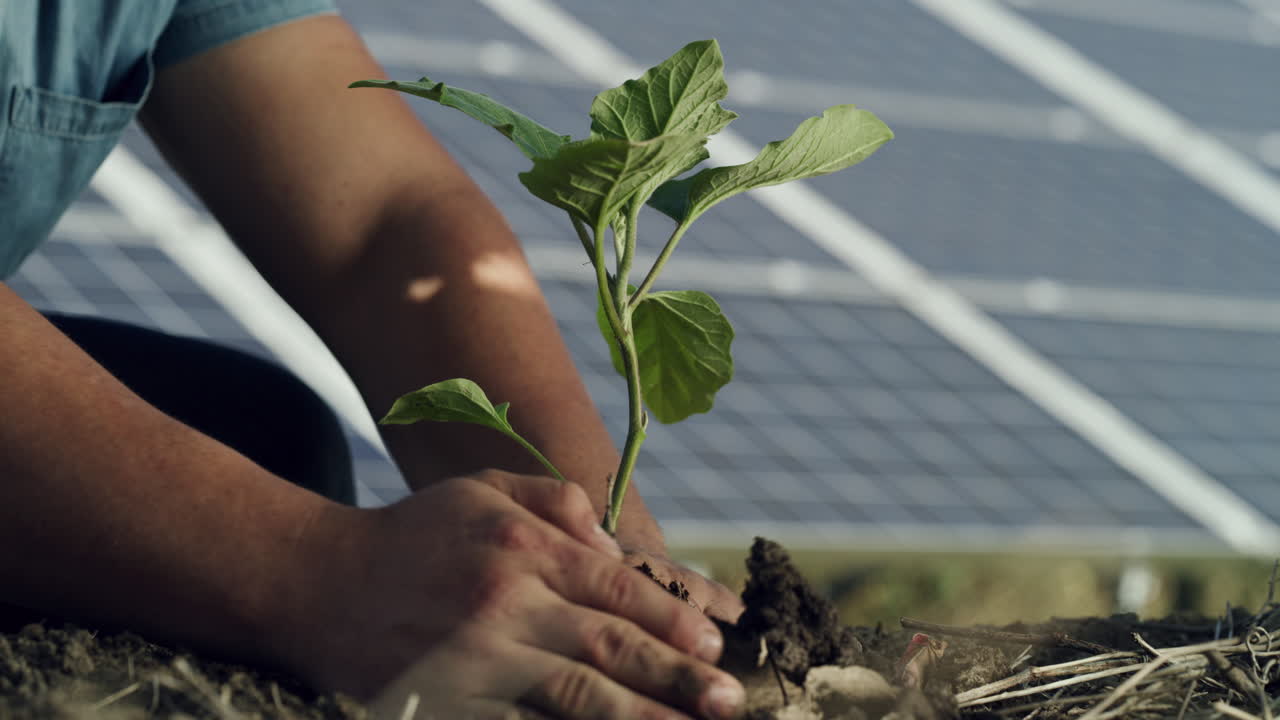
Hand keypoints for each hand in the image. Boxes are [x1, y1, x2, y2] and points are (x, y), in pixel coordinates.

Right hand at [271, 471, 745, 719]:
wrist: (315, 582)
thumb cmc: (412, 534)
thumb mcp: (482, 490)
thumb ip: (556, 502)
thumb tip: (614, 545)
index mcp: (521, 543)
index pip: (617, 586)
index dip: (673, 619)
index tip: (715, 646)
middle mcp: (505, 597)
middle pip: (610, 642)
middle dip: (678, 677)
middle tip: (730, 703)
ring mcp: (476, 655)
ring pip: (578, 692)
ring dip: (641, 715)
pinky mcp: (448, 699)